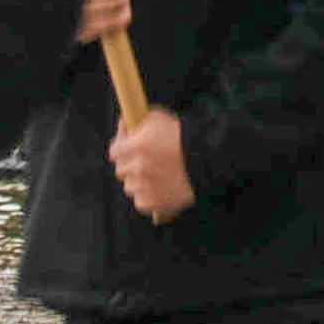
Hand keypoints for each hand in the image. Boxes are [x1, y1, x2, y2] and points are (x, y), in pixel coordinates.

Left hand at [107, 106, 197, 220]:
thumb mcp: (160, 119)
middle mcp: (139, 168)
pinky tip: (156, 190)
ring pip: (130, 187)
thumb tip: (124, 121)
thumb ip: (139, 120)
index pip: (114, 151)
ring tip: (151, 177)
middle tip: (140, 163)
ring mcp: (146, 187)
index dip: (120, 149)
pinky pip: (141, 202)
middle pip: (120, 171)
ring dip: (137, 182)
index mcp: (137, 146)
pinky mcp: (155, 203)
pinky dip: (146, 197)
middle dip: (128, 165)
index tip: (125, 149)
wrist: (209, 160)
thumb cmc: (185, 137)